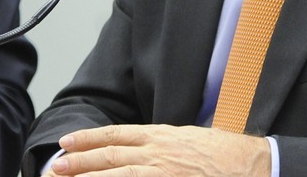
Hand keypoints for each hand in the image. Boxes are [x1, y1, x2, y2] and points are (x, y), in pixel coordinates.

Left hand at [44, 124, 270, 175]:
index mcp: (162, 135)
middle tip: (56, 168)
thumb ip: (161, 142)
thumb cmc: (223, 153)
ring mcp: (162, 173)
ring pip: (116, 176)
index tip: (67, 142)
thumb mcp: (187, 138)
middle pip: (110, 156)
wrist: (250, 165)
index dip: (89, 138)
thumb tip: (138, 147)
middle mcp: (158, 153)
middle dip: (79, 162)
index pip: (116, 134)